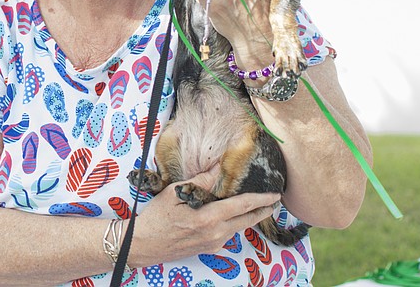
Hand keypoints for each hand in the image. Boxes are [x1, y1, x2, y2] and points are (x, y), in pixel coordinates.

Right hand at [129, 164, 279, 266]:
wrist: (143, 244)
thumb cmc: (156, 217)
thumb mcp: (174, 193)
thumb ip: (199, 182)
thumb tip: (217, 169)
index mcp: (208, 218)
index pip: (242, 206)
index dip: (261, 200)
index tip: (275, 195)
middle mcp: (215, 234)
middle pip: (247, 220)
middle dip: (263, 210)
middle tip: (275, 201)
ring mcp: (213, 244)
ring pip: (239, 228)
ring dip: (249, 216)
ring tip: (257, 205)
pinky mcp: (209, 249)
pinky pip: (228, 234)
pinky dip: (235, 223)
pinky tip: (233, 215)